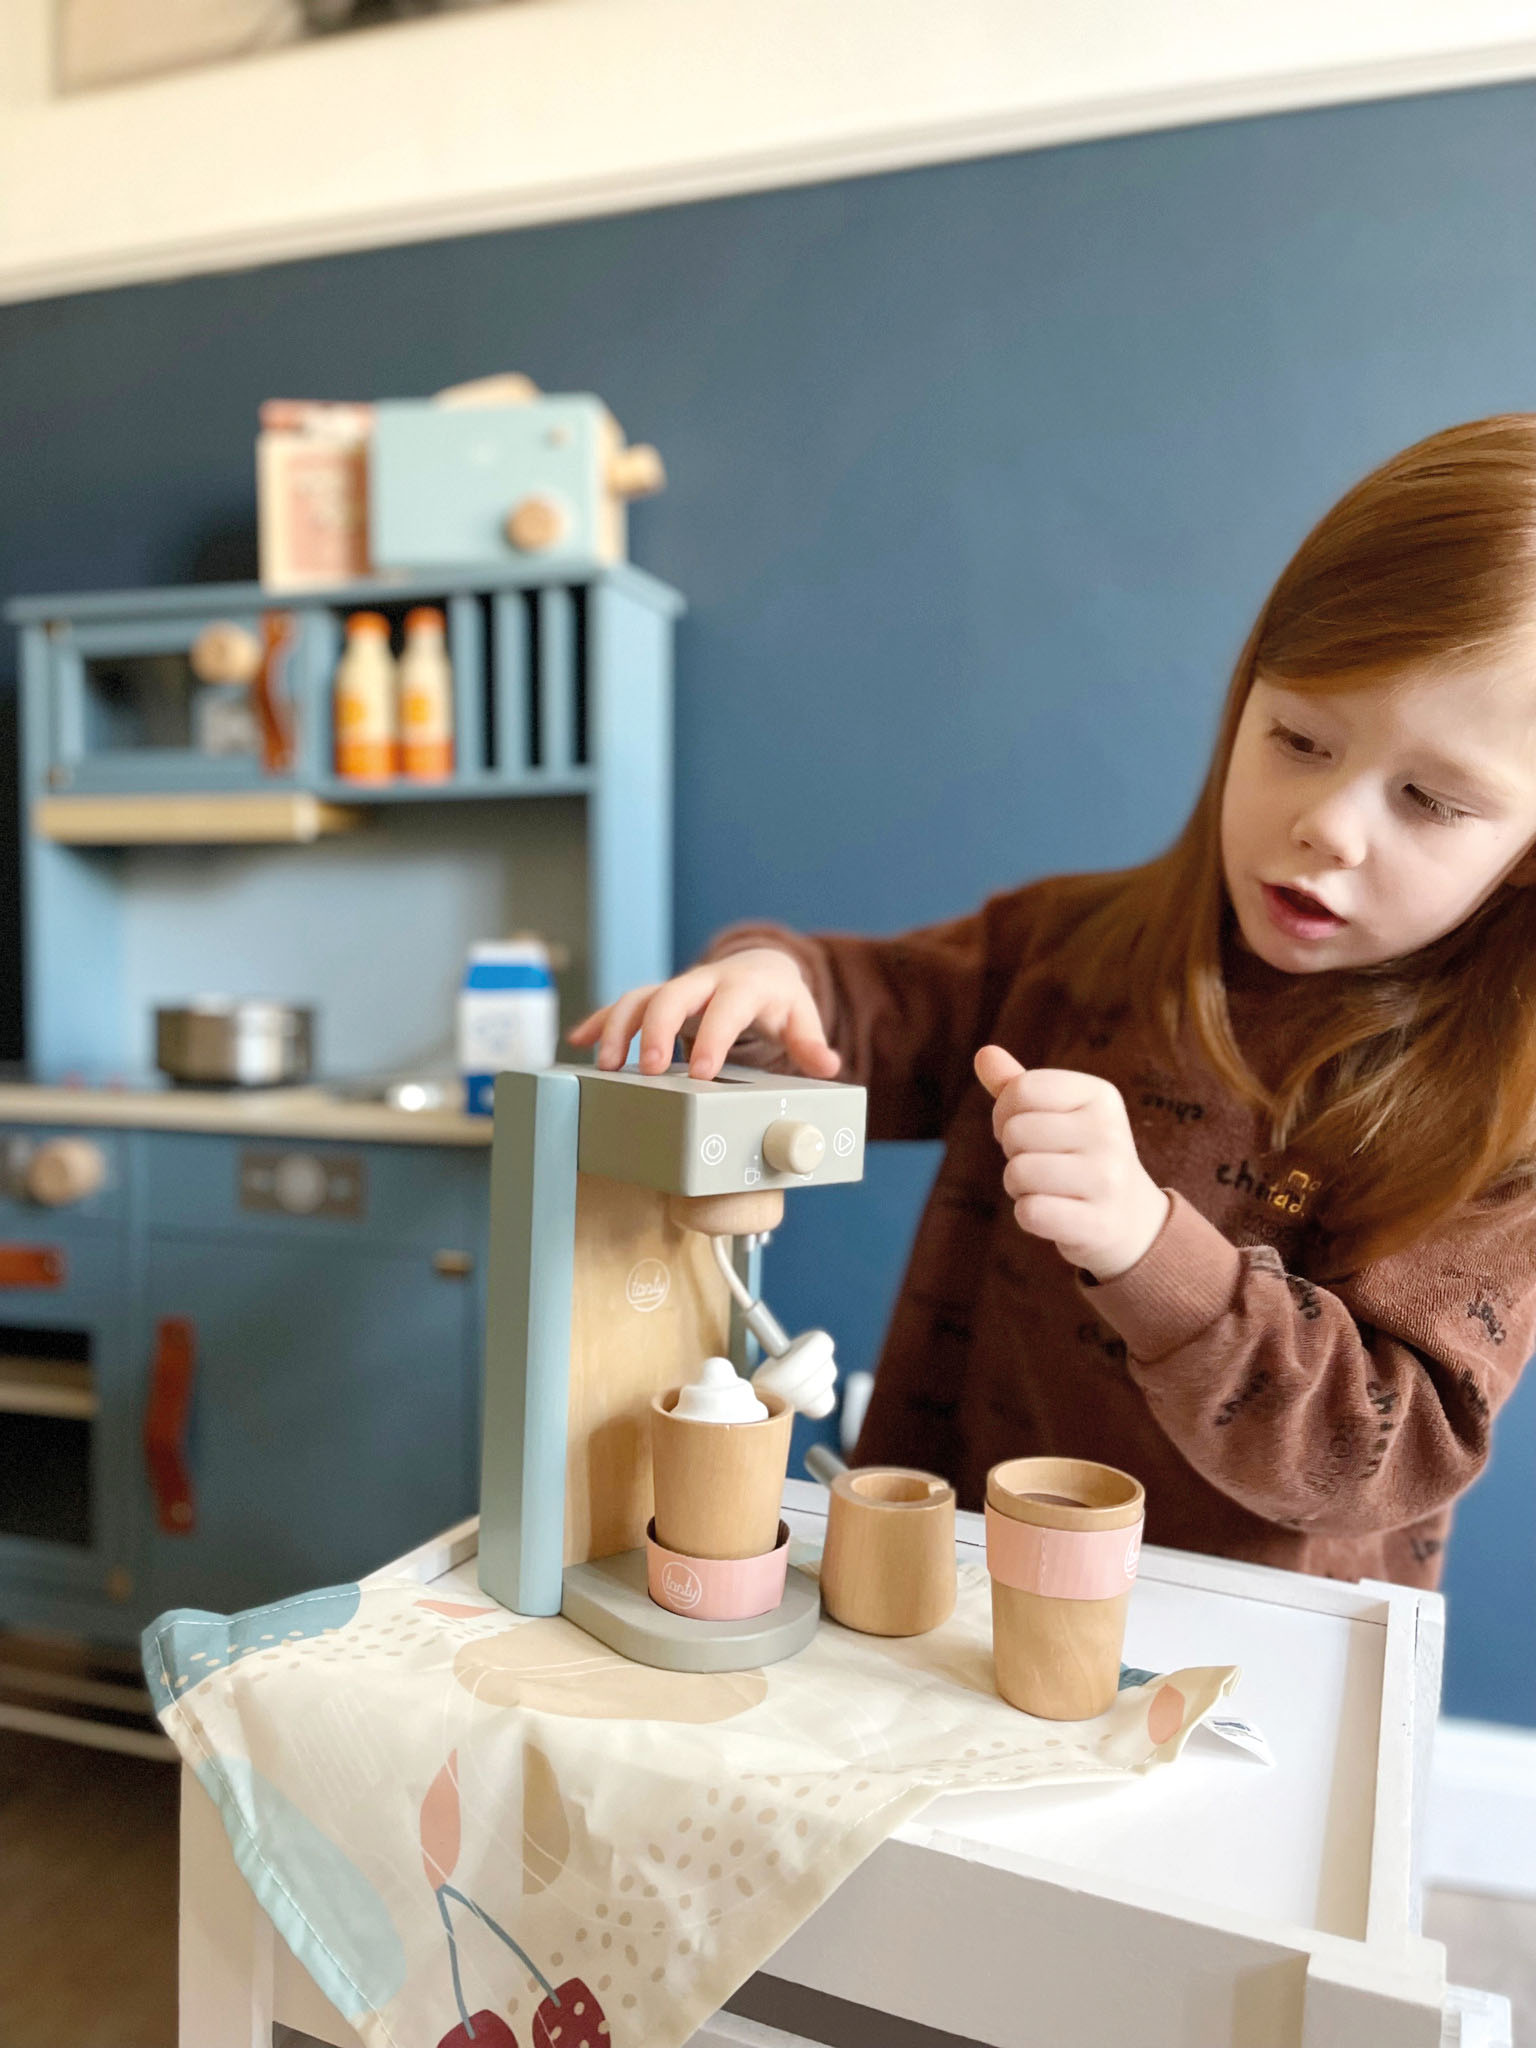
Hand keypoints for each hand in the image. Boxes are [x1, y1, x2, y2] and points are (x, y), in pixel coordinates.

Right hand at [567, 948, 840, 1080]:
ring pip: (641, 996)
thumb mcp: (801, 1017)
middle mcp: (706, 982)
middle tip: (646, 1071)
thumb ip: (811, 1043)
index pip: (728, 1008)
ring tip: (605, 1066)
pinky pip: (624, 1004)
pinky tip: (578, 1042)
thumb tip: (830, 1064)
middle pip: (674, 994)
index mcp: (745, 986)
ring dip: (620, 1028)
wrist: (760, 969)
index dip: (713, 1037)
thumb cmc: (778, 1001)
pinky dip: (600, 1021)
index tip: (700, 1073)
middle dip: (656, 1030)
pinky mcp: (658, 997)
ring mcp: (678, 989)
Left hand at [973, 1045, 1169, 1280]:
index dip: (1003, 1112)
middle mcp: (1110, 1132)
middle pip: (1015, 1132)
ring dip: (1018, 1186)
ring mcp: (1108, 1179)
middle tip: (1041, 1164)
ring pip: (1018, 1172)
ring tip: (1048, 1188)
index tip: (1022, 1129)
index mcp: (1101, 1095)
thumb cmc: (1081, 1157)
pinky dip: (1029, 1215)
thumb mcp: (1058, 1115)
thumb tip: (984, 1053)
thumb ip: (1018, 1085)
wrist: (1132, 1220)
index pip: (1022, 1088)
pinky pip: (1030, 1212)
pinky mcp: (1099, 1223)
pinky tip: (1055, 1214)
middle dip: (1013, 1152)